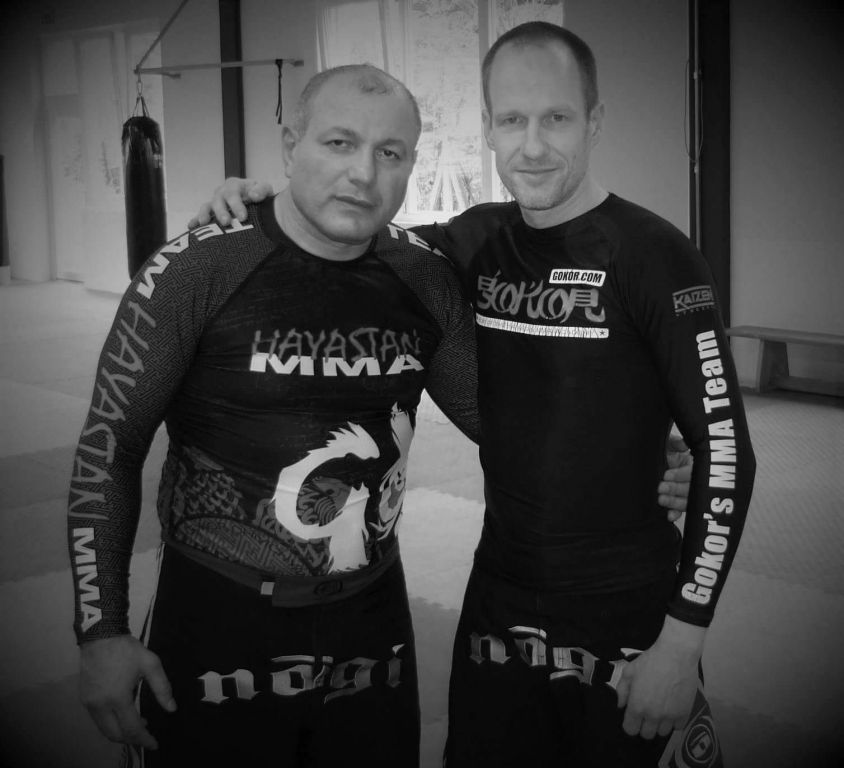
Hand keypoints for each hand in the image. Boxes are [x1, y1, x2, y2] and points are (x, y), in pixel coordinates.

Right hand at [79, 635, 175, 749]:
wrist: (100, 636)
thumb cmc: (127, 650)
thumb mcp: (151, 664)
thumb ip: (162, 688)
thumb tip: (172, 708)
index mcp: (118, 698)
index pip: (131, 728)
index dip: (144, 739)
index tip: (155, 744)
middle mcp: (100, 706)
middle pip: (115, 734)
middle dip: (131, 739)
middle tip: (146, 735)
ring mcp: (89, 703)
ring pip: (104, 729)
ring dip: (120, 732)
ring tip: (138, 724)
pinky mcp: (84, 699)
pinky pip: (98, 719)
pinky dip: (111, 723)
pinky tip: (123, 714)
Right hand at [187, 177, 273, 228]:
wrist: (256, 202)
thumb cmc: (259, 195)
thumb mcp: (264, 189)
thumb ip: (261, 190)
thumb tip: (254, 195)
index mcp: (234, 185)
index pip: (233, 193)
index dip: (237, 205)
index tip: (243, 217)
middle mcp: (222, 192)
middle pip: (218, 200)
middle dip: (221, 211)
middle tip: (226, 222)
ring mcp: (215, 202)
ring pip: (207, 207)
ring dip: (205, 214)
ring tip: (204, 223)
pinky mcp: (210, 213)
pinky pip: (201, 216)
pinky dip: (195, 220)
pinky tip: (191, 227)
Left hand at [615, 617, 703, 738]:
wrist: (676, 655)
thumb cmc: (650, 661)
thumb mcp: (629, 671)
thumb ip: (622, 690)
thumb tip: (621, 705)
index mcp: (637, 706)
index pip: (630, 729)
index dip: (630, 724)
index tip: (633, 717)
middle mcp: (653, 715)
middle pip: (647, 734)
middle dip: (645, 725)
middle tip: (647, 713)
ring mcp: (670, 716)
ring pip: (663, 733)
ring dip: (660, 724)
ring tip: (660, 710)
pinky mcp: (685, 713)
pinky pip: (678, 727)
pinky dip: (674, 721)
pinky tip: (672, 709)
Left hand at [659, 434, 691, 521]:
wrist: (642, 461)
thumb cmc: (658, 451)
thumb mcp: (665, 443)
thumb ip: (674, 442)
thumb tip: (683, 445)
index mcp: (690, 464)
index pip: (692, 471)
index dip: (680, 474)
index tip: (666, 474)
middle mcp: (689, 479)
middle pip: (690, 488)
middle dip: (675, 489)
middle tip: (661, 488)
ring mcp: (683, 492)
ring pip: (686, 501)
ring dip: (674, 502)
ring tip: (661, 500)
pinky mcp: (675, 503)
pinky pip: (679, 511)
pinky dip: (675, 514)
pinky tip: (668, 515)